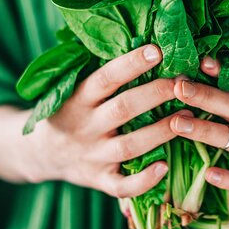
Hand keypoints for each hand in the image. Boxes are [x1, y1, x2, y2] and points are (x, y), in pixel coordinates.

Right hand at [23, 44, 187, 197]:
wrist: (40, 153)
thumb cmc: (70, 112)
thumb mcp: (75, 90)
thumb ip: (104, 76)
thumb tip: (144, 42)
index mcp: (78, 99)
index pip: (105, 77)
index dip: (131, 64)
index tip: (157, 50)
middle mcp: (85, 127)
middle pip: (123, 109)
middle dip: (155, 94)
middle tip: (183, 82)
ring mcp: (92, 156)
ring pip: (130, 146)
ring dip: (161, 132)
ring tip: (188, 116)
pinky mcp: (99, 180)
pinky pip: (122, 186)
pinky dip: (144, 180)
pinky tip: (165, 167)